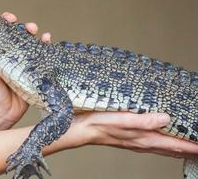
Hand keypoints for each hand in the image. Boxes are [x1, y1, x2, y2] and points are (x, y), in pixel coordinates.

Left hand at [0, 8, 49, 133]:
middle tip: (14, 19)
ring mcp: (20, 59)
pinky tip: (47, 38)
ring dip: (30, 31)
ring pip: (26, 40)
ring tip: (33, 28)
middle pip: (10, 33)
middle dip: (14, 23)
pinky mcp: (32, 67)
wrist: (3, 114)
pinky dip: (44, 44)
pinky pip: (40, 53)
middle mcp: (6, 53)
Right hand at [74, 111, 197, 158]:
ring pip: (166, 149)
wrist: (82, 129)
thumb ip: (144, 120)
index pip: (176, 144)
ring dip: (180, 149)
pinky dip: (166, 146)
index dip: (193, 146)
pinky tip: (165, 143)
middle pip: (174, 149)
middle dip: (190, 150)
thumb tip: (166, 119)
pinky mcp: (131, 139)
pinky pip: (156, 145)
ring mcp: (138, 142)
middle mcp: (144, 142)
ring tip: (191, 149)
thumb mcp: (121, 119)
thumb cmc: (99, 123)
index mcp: (145, 138)